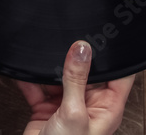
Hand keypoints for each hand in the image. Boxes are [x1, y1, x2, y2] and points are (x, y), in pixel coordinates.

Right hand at [16, 40, 135, 134]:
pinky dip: (30, 79)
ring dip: (50, 68)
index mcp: (108, 107)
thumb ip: (76, 79)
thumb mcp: (73, 112)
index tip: (107, 33)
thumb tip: (82, 49)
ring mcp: (66, 107)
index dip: (115, 55)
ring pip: (60, 77)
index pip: (119, 75)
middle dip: (75, 57)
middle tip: (67, 37)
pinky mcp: (46, 110)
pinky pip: (38, 87)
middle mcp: (89, 105)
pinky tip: (25, 70)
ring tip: (43, 54)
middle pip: (86, 72)